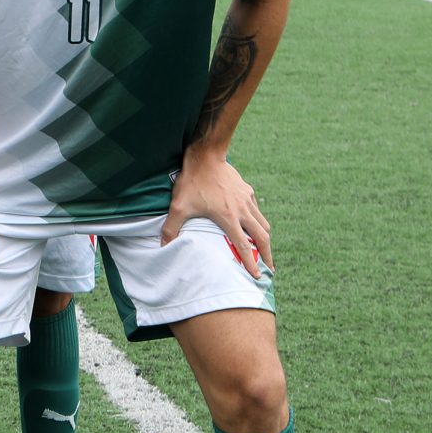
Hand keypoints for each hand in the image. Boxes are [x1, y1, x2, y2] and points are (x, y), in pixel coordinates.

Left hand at [162, 148, 271, 276]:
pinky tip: (254, 227)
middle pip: (262, 237)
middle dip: (267, 255)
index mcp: (229, 217)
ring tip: (265, 251)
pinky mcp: (248, 191)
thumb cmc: (192, 182)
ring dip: (265, 240)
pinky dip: (259, 223)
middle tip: (269, 269)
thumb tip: (162, 246)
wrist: (206, 156)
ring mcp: (248, 200)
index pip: (244, 246)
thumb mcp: (178, 206)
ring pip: (264, 224)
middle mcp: (243, 210)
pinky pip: (258, 211)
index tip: (257, 276)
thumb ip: (171, 228)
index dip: (251, 263)